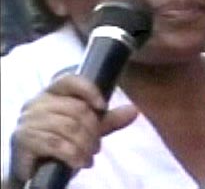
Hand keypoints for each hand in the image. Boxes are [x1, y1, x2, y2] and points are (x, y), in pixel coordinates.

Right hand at [9, 74, 137, 182]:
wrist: (36, 170)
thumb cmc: (60, 144)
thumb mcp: (87, 130)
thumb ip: (108, 119)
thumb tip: (134, 110)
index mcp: (51, 93)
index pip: (70, 80)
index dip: (89, 91)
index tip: (103, 106)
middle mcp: (36, 103)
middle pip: (75, 108)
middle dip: (93, 129)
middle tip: (97, 146)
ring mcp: (27, 121)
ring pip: (68, 127)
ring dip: (85, 145)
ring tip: (89, 156)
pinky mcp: (23, 140)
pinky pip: (56, 143)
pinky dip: (73, 154)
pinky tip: (80, 162)